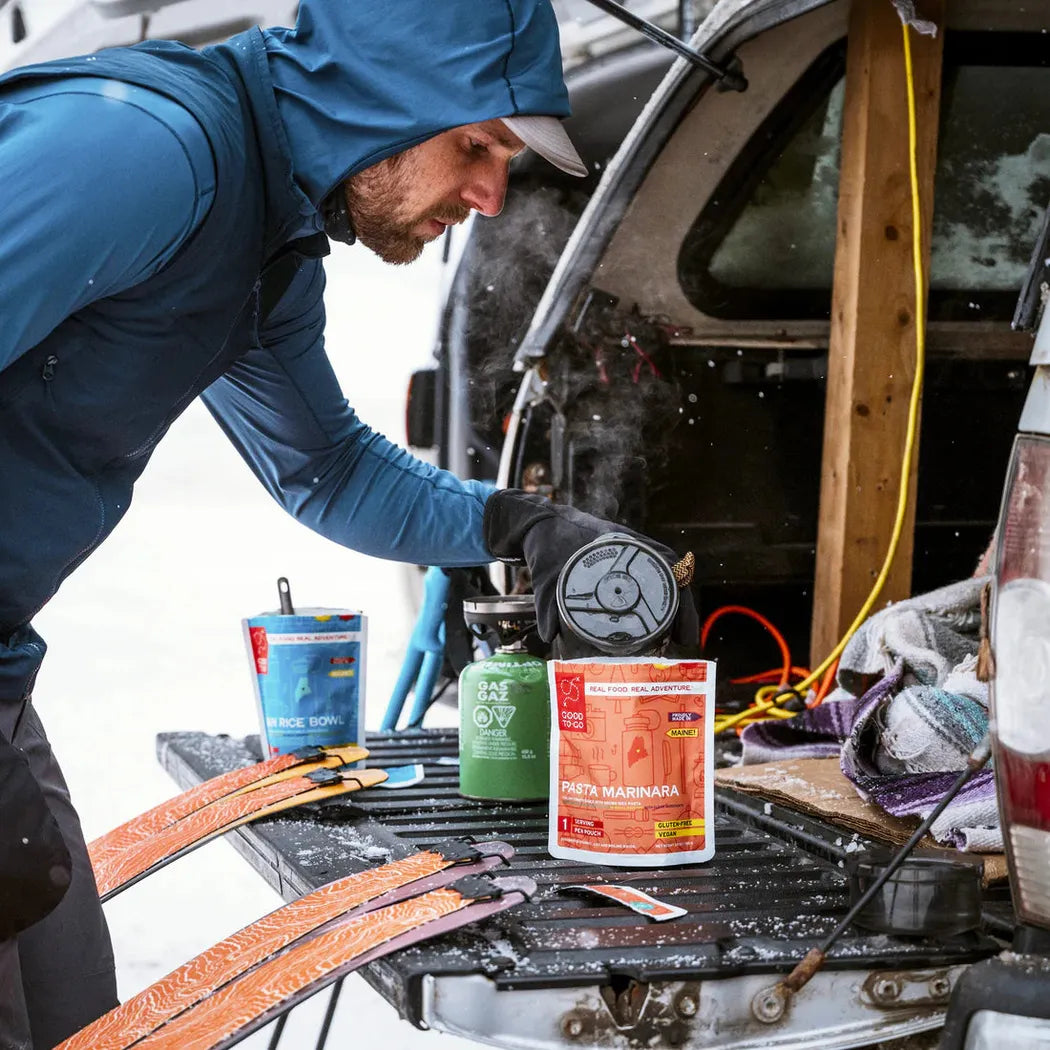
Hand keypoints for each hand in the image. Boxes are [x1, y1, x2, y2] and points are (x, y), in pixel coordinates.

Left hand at [483, 489, 697, 646]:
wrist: (539, 523)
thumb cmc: (547, 542)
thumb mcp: (546, 575)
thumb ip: (546, 606)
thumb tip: (549, 635)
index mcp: (619, 543)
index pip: (664, 566)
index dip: (679, 597)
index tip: (683, 625)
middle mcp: (631, 546)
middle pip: (671, 575)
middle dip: (682, 608)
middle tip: (684, 639)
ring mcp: (629, 552)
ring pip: (663, 577)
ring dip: (673, 603)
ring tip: (676, 634)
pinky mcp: (621, 560)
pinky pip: (649, 577)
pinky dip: (658, 596)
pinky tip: (659, 619)